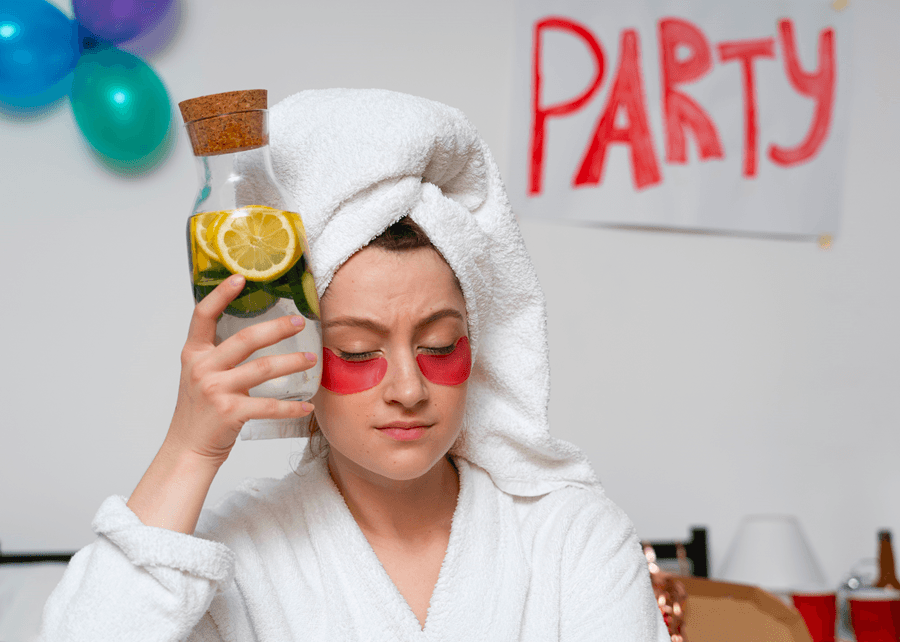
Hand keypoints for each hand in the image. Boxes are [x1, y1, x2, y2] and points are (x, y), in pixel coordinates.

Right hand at [166, 274, 316, 466]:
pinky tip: (306, 406)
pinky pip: (269, 405)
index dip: (221, 295)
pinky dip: (291, 407)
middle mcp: (202, 368)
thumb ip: (218, 354)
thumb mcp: (199, 375)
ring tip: (310, 358)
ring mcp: (215, 390)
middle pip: (246, 339)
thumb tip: (253, 332)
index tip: (240, 277)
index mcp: (193, 354)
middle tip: (300, 322)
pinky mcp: (230, 413)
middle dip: (277, 328)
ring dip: (292, 362)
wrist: (187, 449)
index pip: (203, 316)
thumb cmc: (200, 410)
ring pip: (263, 368)